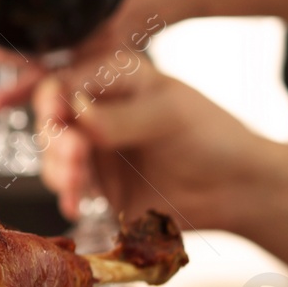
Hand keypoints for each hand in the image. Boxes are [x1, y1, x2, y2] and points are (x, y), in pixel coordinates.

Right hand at [32, 54, 261, 228]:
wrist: (236, 189)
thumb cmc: (212, 137)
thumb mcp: (168, 115)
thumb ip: (119, 117)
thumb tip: (75, 113)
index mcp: (115, 79)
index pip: (65, 81)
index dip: (50, 99)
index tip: (54, 119)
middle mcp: (99, 110)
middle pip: (52, 121)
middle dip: (55, 140)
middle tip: (74, 158)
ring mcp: (97, 148)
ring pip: (54, 156)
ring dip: (58, 170)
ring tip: (75, 187)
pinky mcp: (99, 184)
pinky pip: (69, 188)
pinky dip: (66, 196)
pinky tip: (74, 206)